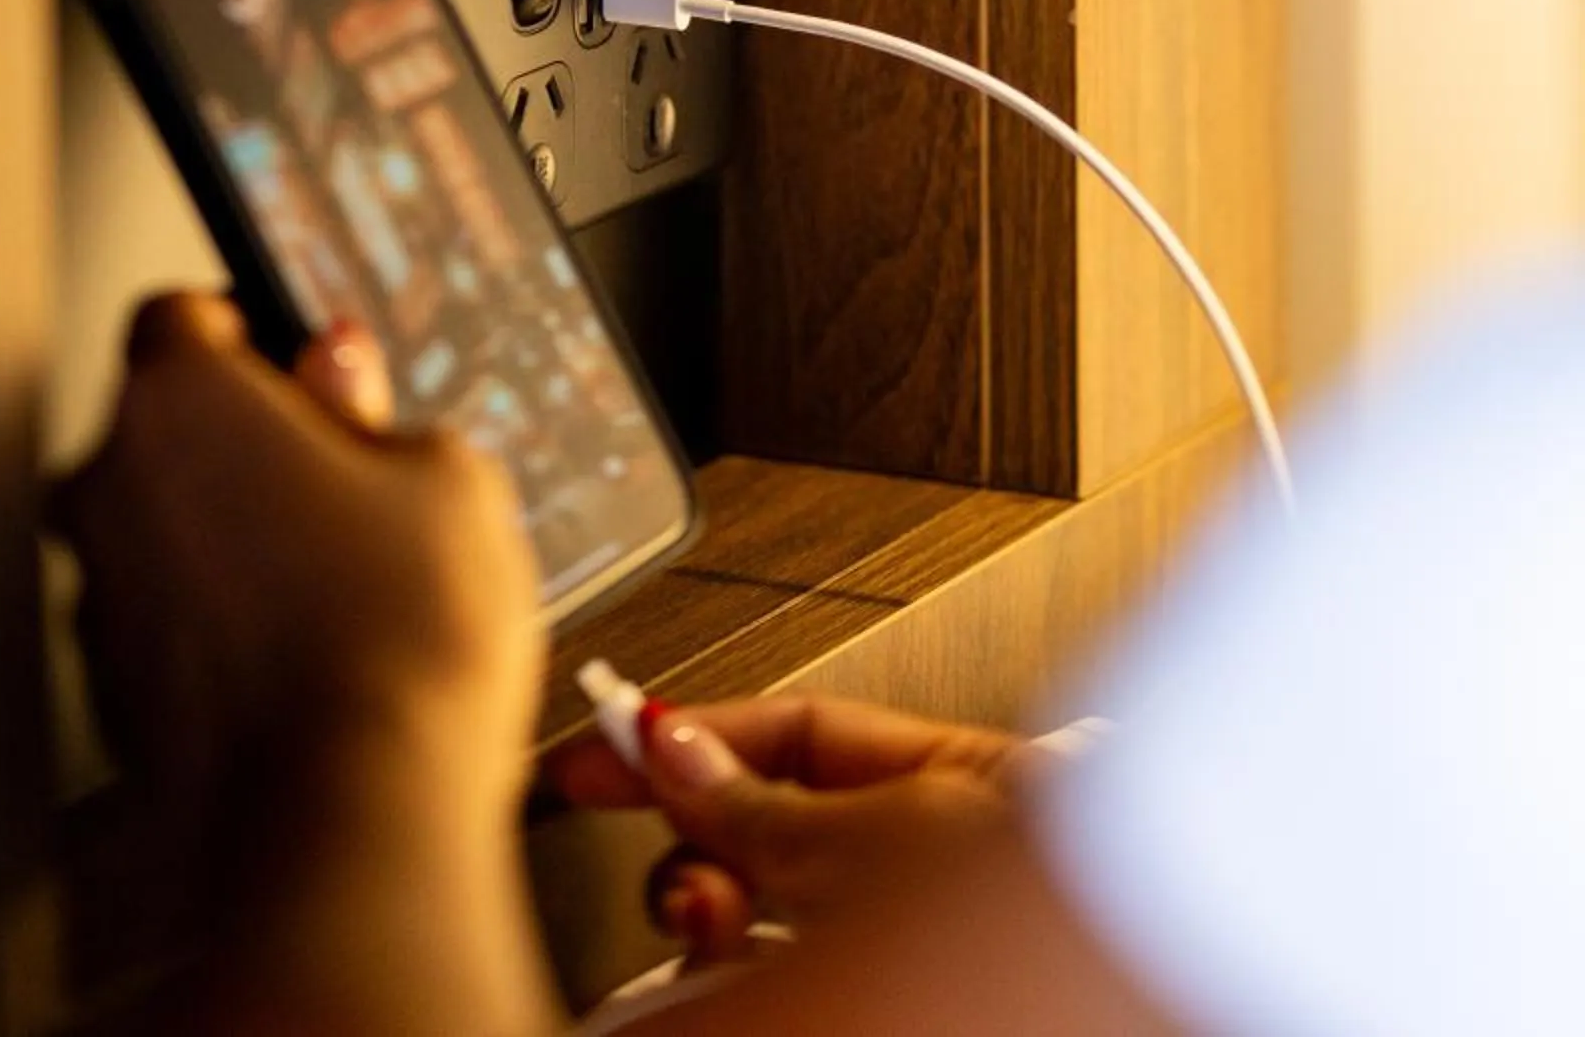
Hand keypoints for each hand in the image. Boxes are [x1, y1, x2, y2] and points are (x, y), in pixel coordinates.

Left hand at [50, 292, 558, 1036]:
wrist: (351, 828)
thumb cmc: (398, 642)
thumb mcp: (443, 474)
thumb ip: (373, 404)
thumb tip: (340, 372)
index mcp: (179, 396)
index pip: (185, 311)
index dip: (254, 326)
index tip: (308, 358)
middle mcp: (110, 484)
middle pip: (174, 427)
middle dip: (251, 444)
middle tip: (352, 480)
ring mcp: (100, 595)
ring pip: (170, 530)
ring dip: (237, 539)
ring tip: (347, 585)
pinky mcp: (111, 694)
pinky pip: (170, 623)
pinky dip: (224, 627)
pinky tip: (313, 656)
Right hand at [546, 693, 1028, 963]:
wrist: (1126, 970)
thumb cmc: (1048, 884)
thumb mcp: (879, 828)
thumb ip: (767, 800)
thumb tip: (673, 748)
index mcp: (936, 780)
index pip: (788, 739)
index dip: (688, 742)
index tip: (600, 755)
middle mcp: (923, 855)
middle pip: (768, 840)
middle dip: (703, 855)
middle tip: (683, 893)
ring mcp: (906, 935)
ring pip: (772, 921)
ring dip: (719, 923)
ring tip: (707, 939)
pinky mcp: (886, 987)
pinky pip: (789, 972)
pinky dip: (744, 973)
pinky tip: (712, 976)